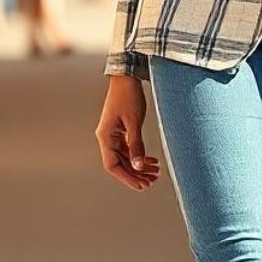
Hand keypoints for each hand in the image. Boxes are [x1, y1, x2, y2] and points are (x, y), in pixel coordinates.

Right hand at [95, 75, 161, 191]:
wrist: (126, 76)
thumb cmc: (128, 95)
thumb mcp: (134, 122)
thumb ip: (136, 145)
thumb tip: (137, 166)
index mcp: (105, 137)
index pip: (112, 166)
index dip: (127, 178)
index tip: (141, 185)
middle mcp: (107, 137)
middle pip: (119, 164)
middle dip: (136, 174)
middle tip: (152, 181)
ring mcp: (113, 134)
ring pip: (125, 157)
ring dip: (138, 166)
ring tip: (155, 172)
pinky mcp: (120, 129)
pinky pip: (128, 148)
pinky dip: (139, 155)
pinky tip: (151, 160)